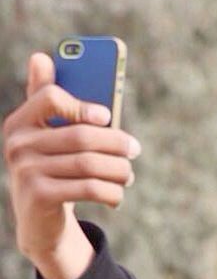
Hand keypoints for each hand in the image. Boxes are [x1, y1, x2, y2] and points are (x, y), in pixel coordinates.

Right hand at [2, 52, 140, 278]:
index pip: (52, 98)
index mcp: (21, 121)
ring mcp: (26, 171)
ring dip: (119, 170)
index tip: (107, 117)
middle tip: (135, 150)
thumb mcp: (51, 139)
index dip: (83, 105)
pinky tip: (117, 195)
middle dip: (116, 143)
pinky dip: (111, 192)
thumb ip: (52, 105)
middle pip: (82, 136)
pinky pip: (89, 188)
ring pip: (90, 164)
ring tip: (128, 175)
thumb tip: (42, 57)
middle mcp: (18, 143)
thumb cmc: (55, 171)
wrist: (40, 222)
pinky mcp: (40, 196)